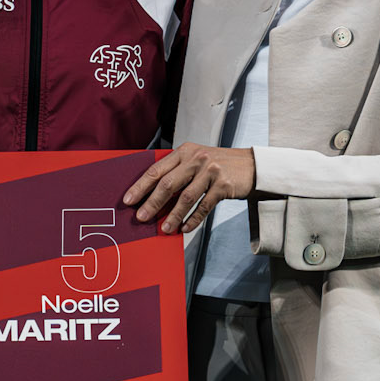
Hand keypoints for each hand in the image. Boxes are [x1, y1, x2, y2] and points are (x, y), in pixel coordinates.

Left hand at [123, 145, 256, 233]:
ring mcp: (211, 171)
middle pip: (168, 184)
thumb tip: (152, 198)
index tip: (128, 200)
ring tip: (164, 229)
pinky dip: (193, 219)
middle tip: (141, 217)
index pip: (157, 169)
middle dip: (152, 203)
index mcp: (184, 151)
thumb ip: (177, 173)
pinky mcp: (224, 185)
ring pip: (186, 197)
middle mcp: (197, 159)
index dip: (141, 186)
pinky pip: (204, 206)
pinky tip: (184, 228)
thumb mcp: (196, 160)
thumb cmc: (218, 165)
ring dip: (173, 216)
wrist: (251, 166)